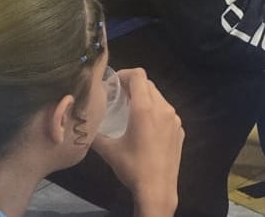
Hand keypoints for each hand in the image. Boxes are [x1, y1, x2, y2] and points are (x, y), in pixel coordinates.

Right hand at [93, 69, 182, 216]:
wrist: (157, 189)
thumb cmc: (132, 167)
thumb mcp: (109, 151)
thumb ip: (95, 135)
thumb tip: (84, 127)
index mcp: (145, 109)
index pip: (138, 76)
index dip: (125, 74)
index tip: (114, 84)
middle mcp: (163, 109)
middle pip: (149, 85)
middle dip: (133, 86)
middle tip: (119, 97)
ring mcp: (175, 119)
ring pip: (159, 98)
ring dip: (145, 99)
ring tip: (131, 111)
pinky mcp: (180, 130)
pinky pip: (167, 113)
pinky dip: (156, 113)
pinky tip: (146, 128)